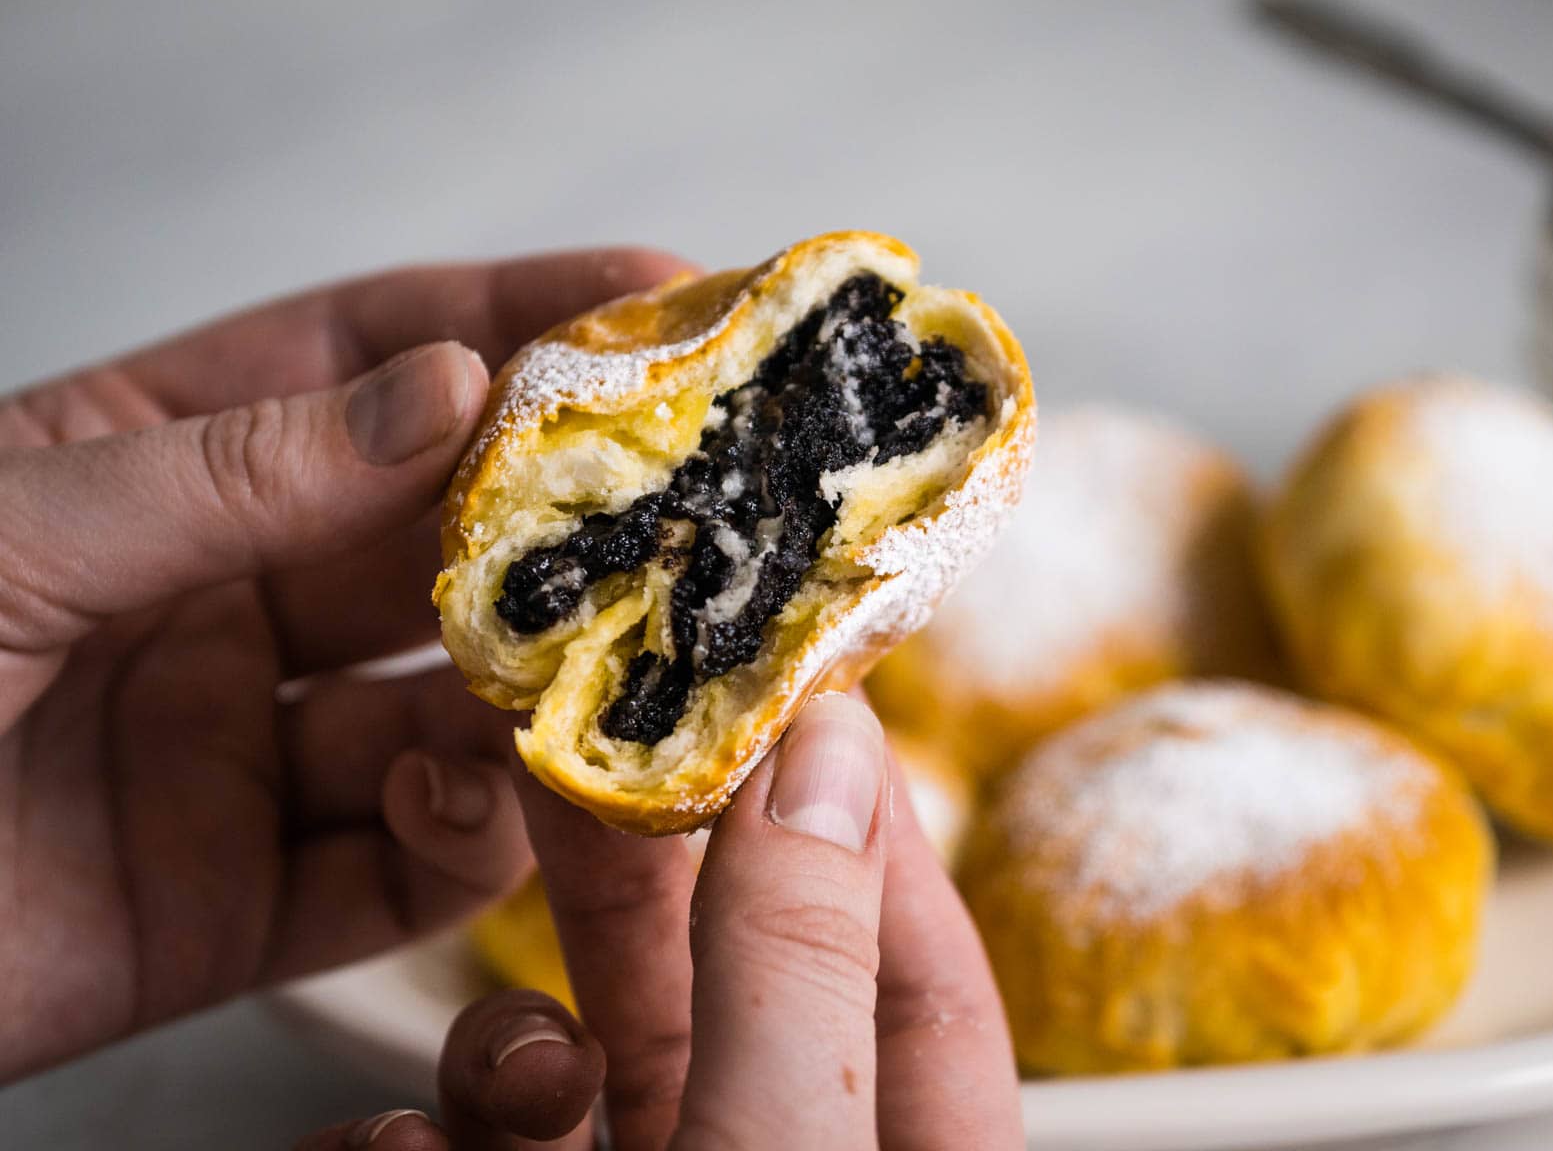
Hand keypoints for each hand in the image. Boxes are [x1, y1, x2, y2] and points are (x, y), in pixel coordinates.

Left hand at [0, 247, 690, 1079]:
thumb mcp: (8, 534)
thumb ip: (232, 469)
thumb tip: (445, 389)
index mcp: (151, 468)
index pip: (362, 364)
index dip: (512, 321)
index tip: (651, 297)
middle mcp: (219, 601)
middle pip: (434, 538)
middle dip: (564, 518)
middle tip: (690, 499)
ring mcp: (240, 751)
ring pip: (447, 709)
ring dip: (536, 692)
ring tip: (606, 671)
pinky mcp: (241, 900)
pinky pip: (396, 865)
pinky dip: (461, 839)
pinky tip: (466, 802)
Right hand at [297, 695, 1024, 1149]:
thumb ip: (795, 969)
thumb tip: (827, 754)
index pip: (919, 976)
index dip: (867, 824)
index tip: (796, 697)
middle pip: (720, 987)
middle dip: (645, 870)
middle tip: (581, 745)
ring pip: (564, 1073)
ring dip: (506, 1051)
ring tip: (508, 1075)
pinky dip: (401, 1139)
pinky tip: (384, 1150)